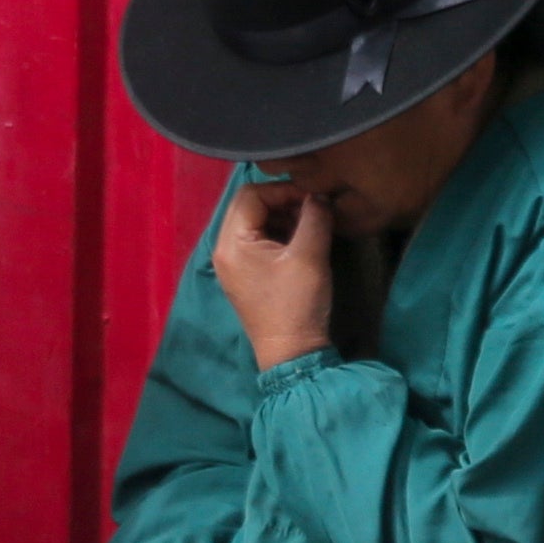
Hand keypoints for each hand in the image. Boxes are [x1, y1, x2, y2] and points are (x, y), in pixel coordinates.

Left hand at [209, 178, 337, 368]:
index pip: (251, 194)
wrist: (292, 352)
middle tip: (312, 209)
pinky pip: (258, 240)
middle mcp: (224, 249)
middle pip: (249, 205)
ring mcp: (233, 264)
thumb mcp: (310, 255)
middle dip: (282, 202)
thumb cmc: (297, 303)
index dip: (284, 190)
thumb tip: (319, 194)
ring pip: (255, 222)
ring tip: (311, 225)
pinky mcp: (246, 274)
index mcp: (231, 243)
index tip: (313, 198)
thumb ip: (315, 216)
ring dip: (282, 217)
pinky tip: (302, 241)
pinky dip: (279, 233)